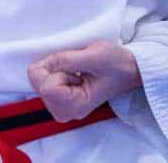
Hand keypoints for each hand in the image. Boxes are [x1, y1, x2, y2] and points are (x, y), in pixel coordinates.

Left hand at [27, 40, 141, 121]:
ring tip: (76, 70)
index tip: (75, 69)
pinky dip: (53, 71)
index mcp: (77, 106)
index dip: (56, 70)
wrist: (128, 67)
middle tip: (75, 68)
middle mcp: (67, 111)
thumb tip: (45, 63)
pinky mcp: (61, 98)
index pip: (46, 88)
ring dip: (53, 69)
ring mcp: (63, 106)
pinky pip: (42, 80)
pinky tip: (71, 73)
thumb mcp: (94, 55)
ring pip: (38, 81)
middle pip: (38, 85)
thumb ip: (67, 60)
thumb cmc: (116, 62)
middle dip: (52, 70)